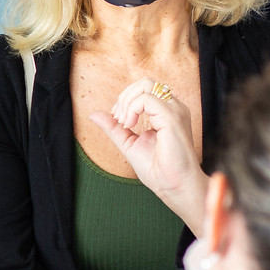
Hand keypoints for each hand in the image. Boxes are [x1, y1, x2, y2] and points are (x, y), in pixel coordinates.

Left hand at [90, 80, 207, 233]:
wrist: (173, 186)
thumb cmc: (157, 169)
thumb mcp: (128, 143)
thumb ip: (114, 127)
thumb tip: (94, 114)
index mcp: (166, 112)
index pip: (143, 89)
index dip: (124, 100)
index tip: (118, 121)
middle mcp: (173, 107)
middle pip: (144, 82)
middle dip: (124, 97)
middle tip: (120, 121)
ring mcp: (175, 110)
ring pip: (145, 85)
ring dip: (127, 102)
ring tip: (126, 124)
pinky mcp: (172, 117)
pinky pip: (146, 99)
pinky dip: (132, 109)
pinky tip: (131, 126)